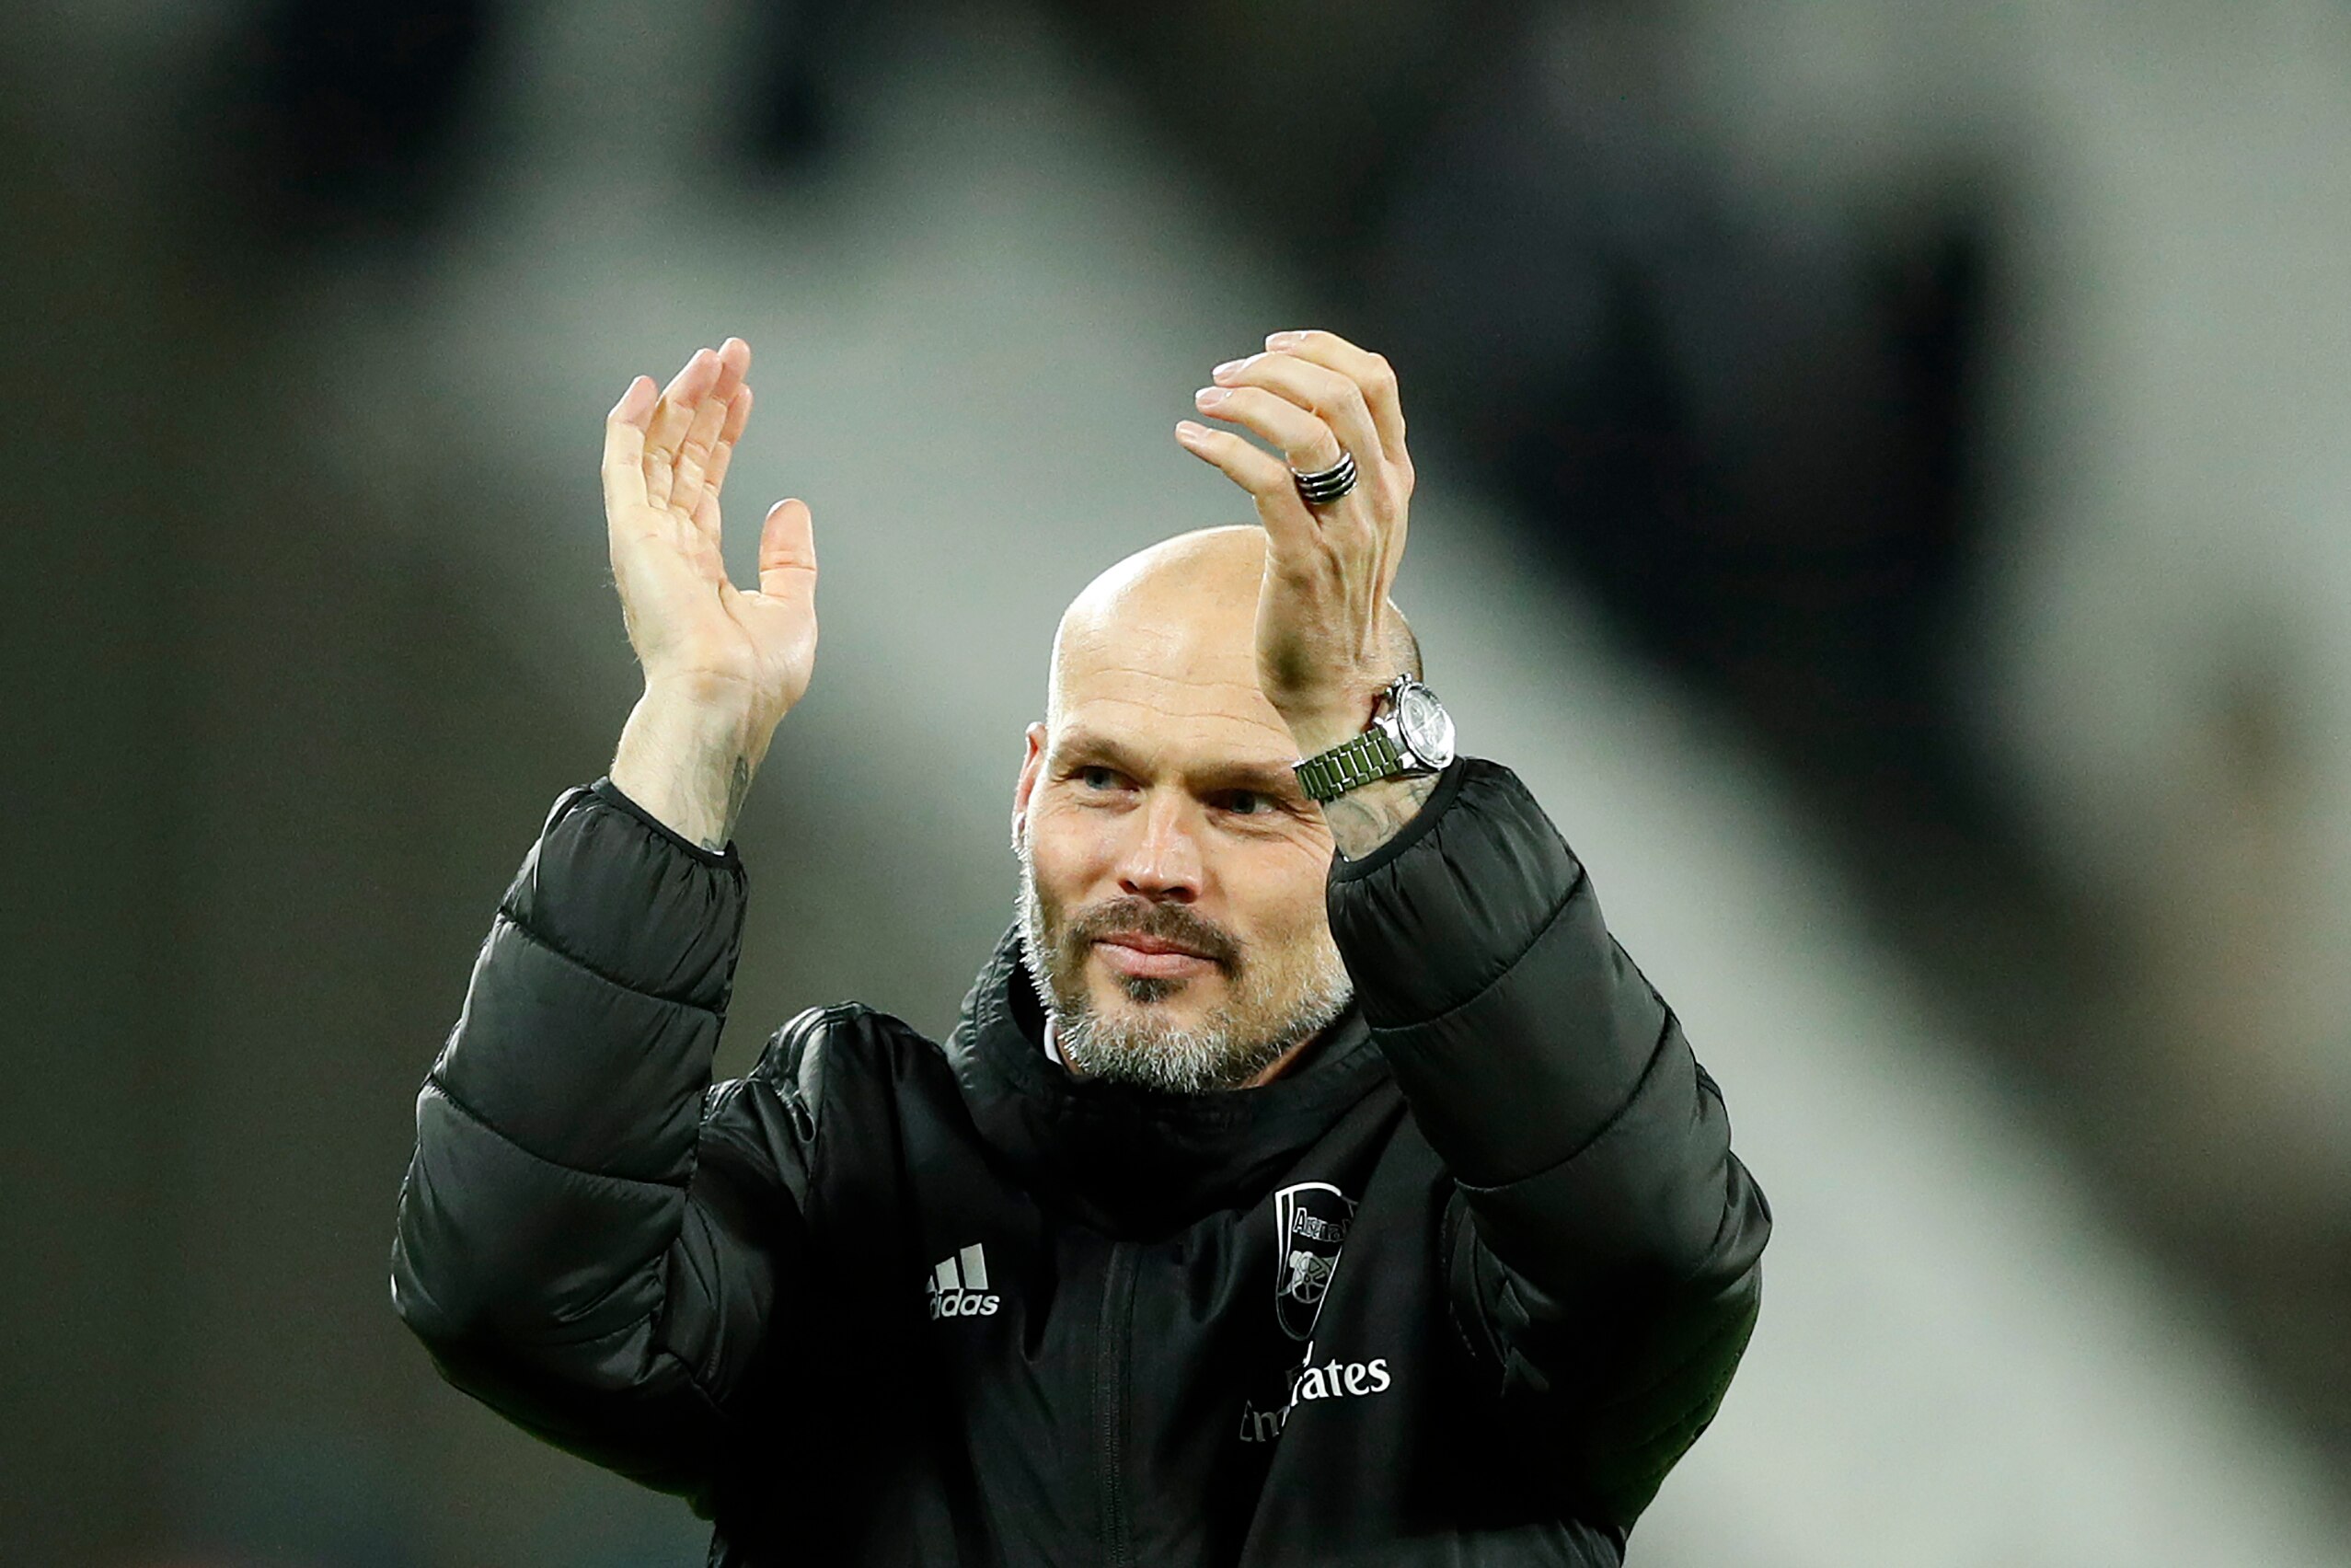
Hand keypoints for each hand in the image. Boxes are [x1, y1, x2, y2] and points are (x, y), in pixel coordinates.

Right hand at [603, 338, 817, 734]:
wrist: (725, 699)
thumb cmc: (754, 677)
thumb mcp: (791, 605)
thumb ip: (789, 555)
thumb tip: (788, 505)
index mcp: (698, 569)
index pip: (707, 483)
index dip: (724, 435)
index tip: (742, 395)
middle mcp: (668, 550)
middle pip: (682, 458)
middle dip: (705, 404)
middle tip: (728, 357)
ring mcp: (646, 541)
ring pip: (656, 451)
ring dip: (680, 402)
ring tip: (708, 359)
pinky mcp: (631, 536)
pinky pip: (623, 468)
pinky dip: (628, 426)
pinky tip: (644, 389)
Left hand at [1173, 328, 1414, 756]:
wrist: (1336, 685)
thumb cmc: (1333, 603)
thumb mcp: (1358, 526)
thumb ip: (1345, 470)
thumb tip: (1295, 410)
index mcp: (1394, 480)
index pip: (1377, 381)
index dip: (1322, 349)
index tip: (1272, 347)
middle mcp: (1378, 498)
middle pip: (1338, 394)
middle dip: (1274, 370)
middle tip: (1225, 375)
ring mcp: (1345, 529)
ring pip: (1306, 431)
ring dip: (1248, 403)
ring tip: (1206, 401)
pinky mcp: (1303, 559)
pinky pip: (1264, 481)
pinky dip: (1222, 448)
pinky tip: (1191, 440)